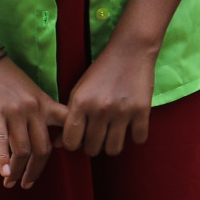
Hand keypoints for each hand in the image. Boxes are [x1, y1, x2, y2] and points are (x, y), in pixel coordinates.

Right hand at [0, 55, 67, 188]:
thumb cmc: (7, 78)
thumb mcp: (32, 93)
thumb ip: (42, 113)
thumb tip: (50, 139)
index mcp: (46, 103)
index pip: (67, 127)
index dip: (67, 146)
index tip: (59, 160)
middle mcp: (35, 109)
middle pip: (43, 147)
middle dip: (36, 169)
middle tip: (28, 184)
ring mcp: (16, 112)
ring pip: (23, 149)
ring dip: (18, 170)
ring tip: (11, 183)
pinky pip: (2, 141)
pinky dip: (3, 160)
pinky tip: (3, 174)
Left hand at [60, 33, 156, 157]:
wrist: (130, 50)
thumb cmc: (101, 71)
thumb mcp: (79, 91)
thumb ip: (68, 118)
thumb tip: (57, 145)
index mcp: (80, 103)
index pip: (70, 142)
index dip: (74, 144)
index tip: (80, 138)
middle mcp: (99, 109)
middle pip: (92, 149)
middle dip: (93, 146)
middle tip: (98, 136)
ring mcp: (122, 111)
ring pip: (114, 149)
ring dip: (112, 146)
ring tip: (113, 136)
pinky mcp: (142, 110)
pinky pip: (139, 138)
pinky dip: (136, 137)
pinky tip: (132, 128)